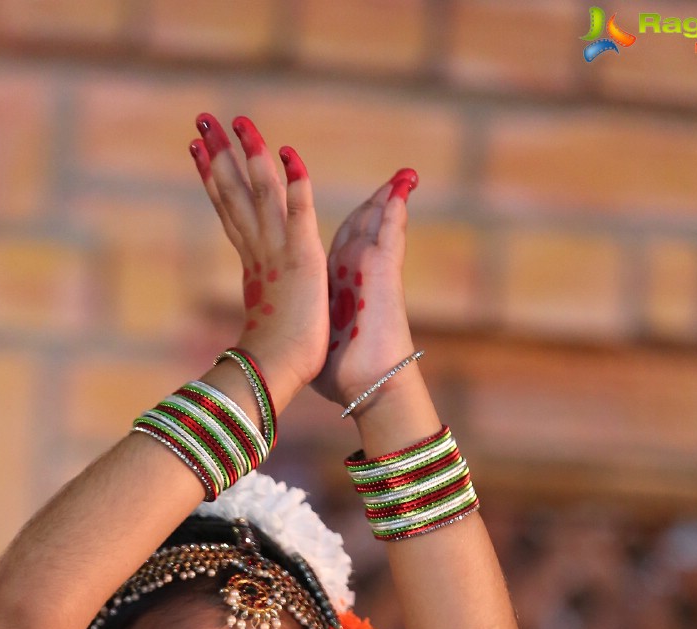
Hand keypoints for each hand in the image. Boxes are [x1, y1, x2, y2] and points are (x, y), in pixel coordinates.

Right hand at [190, 114, 329, 406]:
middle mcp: (259, 250)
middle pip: (233, 192)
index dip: (212, 177)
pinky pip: (298, 214)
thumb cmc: (271, 360)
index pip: (229, 210)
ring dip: (250, 154)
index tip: (196, 148)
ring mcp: (279, 252)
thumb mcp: (264, 317)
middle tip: (202, 118)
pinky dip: (294, 185)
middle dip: (217, 153)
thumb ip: (257, 301)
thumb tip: (246, 308)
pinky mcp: (302, 258)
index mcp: (251, 263)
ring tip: (239, 121)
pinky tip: (288, 155)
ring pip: (261, 192)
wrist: (274, 374)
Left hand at [312, 169, 418, 408]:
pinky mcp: (385, 271)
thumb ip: (309, 326)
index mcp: (339, 286)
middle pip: (364, 225)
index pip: (345, 244)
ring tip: (404, 175)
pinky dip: (396, 209)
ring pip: (379, 222)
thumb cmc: (342, 375)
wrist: (368, 386)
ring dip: (389, 197)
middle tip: (392, 179)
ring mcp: (372, 270)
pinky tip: (402, 188)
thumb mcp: (319, 341)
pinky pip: (391, 231)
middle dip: (376, 201)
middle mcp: (356, 273)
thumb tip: (292, 336)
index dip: (351, 224)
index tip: (354, 208)